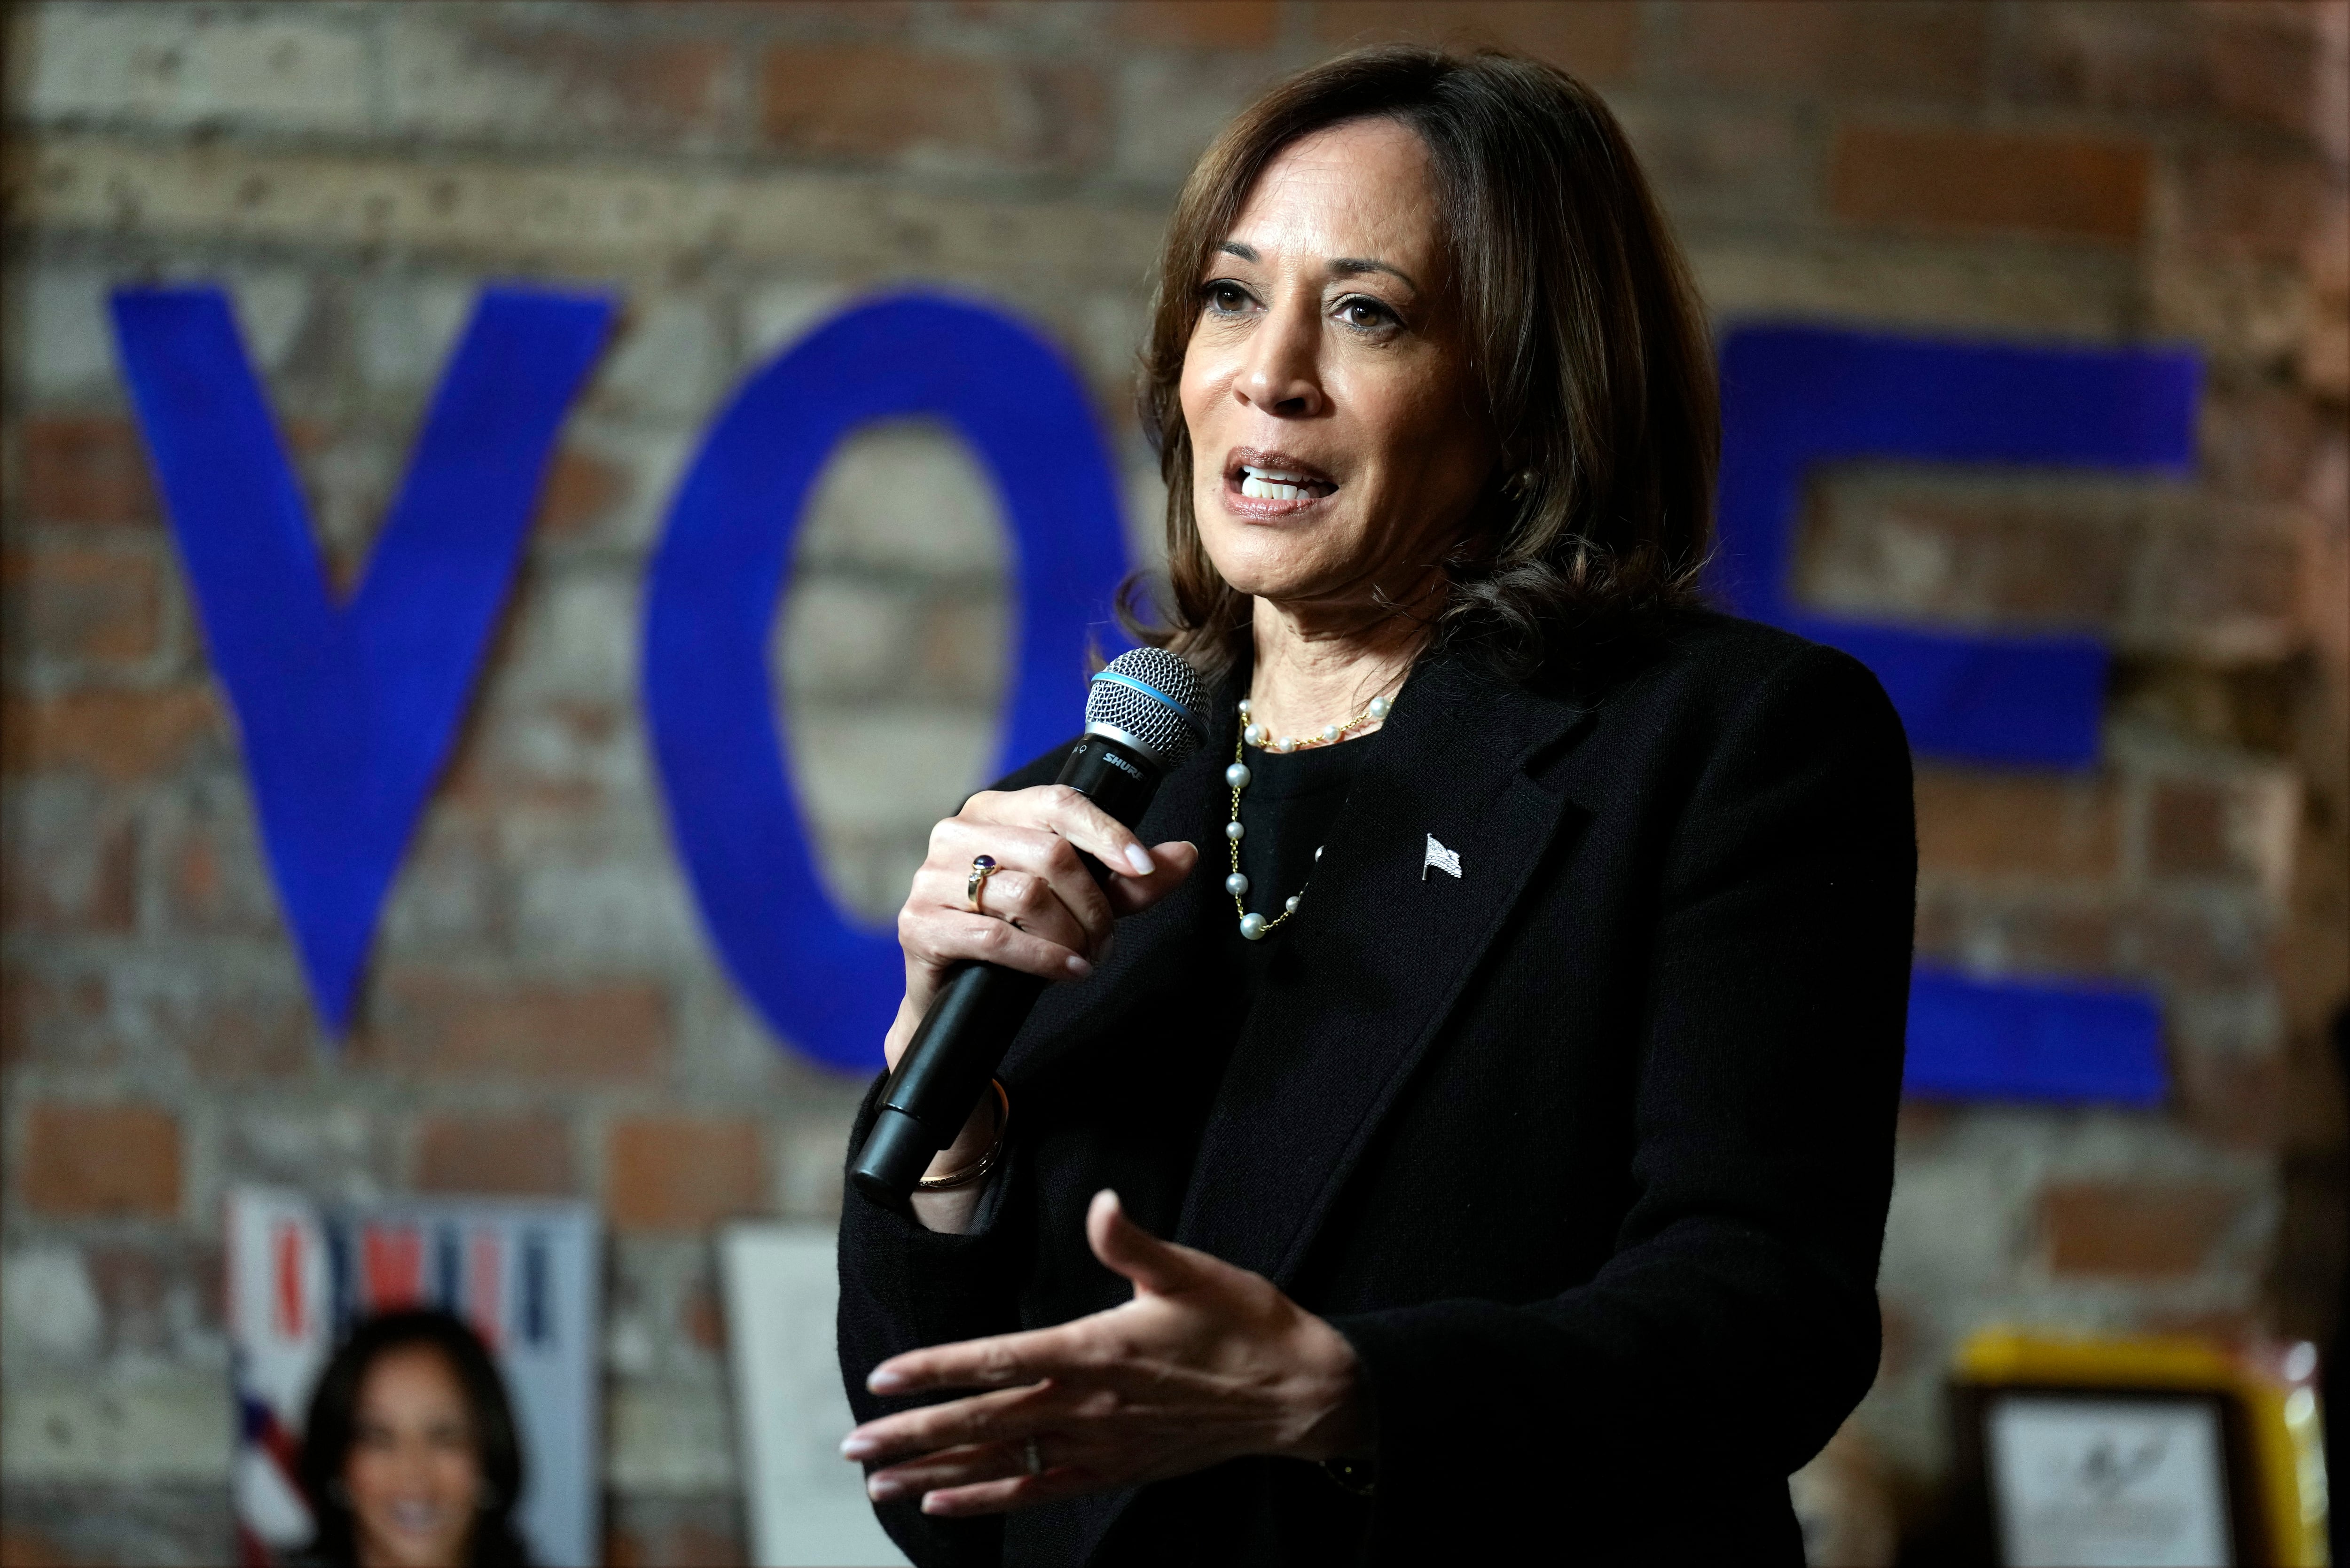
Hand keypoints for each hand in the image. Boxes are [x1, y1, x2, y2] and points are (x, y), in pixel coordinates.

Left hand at [841, 1191, 1373, 1516]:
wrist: (1298, 1393)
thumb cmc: (1246, 1325)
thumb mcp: (1191, 1272)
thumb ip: (1133, 1242)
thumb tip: (1103, 1205)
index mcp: (1096, 1350)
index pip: (997, 1361)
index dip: (936, 1370)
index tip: (884, 1378)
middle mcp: (1087, 1405)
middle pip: (983, 1423)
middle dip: (912, 1434)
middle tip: (852, 1445)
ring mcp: (1100, 1444)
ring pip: (1000, 1464)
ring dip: (935, 1473)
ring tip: (879, 1482)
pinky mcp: (1117, 1469)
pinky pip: (1039, 1490)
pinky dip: (990, 1500)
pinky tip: (947, 1505)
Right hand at [888, 785, 1197, 1074]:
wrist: (953, 994)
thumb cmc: (1018, 932)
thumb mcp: (1081, 902)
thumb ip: (1130, 881)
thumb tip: (1186, 854)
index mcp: (994, 811)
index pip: (1058, 803)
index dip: (1106, 833)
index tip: (1142, 866)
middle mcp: (956, 833)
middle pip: (1051, 853)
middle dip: (1093, 904)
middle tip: (1106, 939)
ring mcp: (930, 878)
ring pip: (1026, 894)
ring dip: (1071, 934)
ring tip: (1085, 957)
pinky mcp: (919, 923)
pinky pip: (995, 936)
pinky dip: (1043, 956)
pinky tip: (1067, 969)